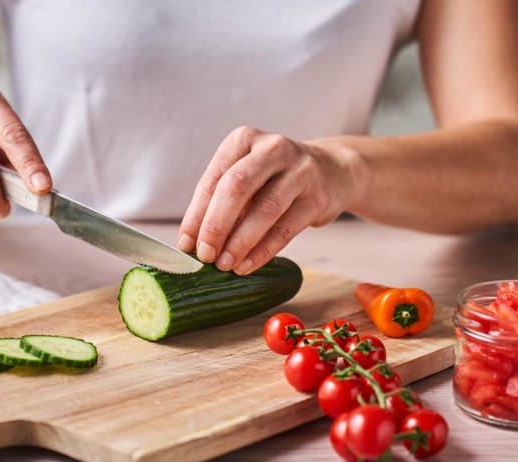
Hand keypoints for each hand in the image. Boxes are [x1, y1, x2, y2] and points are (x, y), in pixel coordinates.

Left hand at [178, 126, 354, 274]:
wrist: (332, 171)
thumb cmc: (273, 179)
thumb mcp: (246, 178)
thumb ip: (220, 203)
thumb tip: (192, 243)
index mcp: (244, 139)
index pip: (214, 179)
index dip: (196, 214)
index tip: (185, 244)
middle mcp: (273, 148)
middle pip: (237, 188)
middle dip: (216, 225)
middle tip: (205, 255)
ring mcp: (300, 170)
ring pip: (264, 210)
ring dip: (239, 242)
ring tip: (224, 265)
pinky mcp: (318, 197)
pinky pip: (285, 229)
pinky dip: (262, 251)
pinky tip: (246, 265)